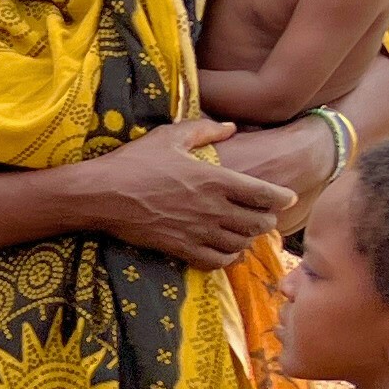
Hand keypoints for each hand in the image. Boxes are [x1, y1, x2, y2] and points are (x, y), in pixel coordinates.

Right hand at [79, 120, 293, 268]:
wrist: (101, 194)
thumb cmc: (134, 162)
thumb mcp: (170, 136)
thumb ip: (205, 130)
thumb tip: (231, 127)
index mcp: (215, 179)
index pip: (265, 195)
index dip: (282, 198)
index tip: (286, 197)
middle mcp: (212, 208)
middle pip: (259, 223)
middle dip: (266, 219)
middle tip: (262, 214)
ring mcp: (197, 231)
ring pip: (241, 244)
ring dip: (247, 239)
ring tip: (243, 231)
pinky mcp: (180, 248)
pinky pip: (217, 261)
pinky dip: (226, 257)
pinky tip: (223, 249)